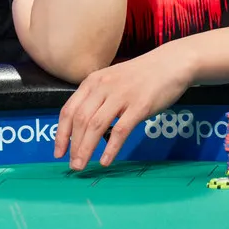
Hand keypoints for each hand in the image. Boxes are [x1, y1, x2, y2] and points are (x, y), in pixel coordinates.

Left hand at [53, 47, 192, 169]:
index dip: (60, 134)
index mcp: (93, 81)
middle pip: (80, 120)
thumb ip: (97, 98)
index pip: (69, 110)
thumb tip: (83, 127)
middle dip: (73, 146)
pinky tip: (106, 161)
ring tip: (82, 165)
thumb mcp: (112, 80)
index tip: (58, 152)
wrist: (171, 63)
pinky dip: (111, 148)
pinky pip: (121, 130)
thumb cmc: (141, 75)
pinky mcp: (140, 106)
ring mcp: (122, 96)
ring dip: (86, 149)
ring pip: (96, 126)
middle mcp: (103, 87)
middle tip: (72, 165)